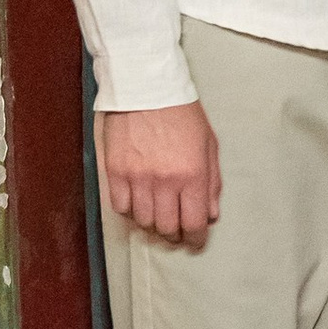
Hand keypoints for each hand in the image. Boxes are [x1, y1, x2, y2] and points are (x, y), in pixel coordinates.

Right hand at [100, 101, 221, 248]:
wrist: (146, 87)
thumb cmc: (181, 112)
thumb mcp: (208, 144)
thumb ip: (212, 182)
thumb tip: (211, 214)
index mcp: (192, 174)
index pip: (194, 223)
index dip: (196, 239)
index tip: (195, 241)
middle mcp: (164, 181)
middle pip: (167, 228)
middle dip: (174, 234)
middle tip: (176, 229)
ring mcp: (137, 178)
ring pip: (143, 222)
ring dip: (152, 223)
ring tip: (157, 214)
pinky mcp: (115, 172)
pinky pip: (121, 208)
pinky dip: (130, 211)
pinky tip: (137, 201)